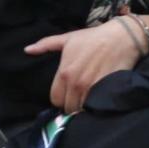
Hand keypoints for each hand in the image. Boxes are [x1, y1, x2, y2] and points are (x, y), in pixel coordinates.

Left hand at [24, 20, 140, 113]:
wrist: (121, 38)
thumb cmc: (93, 37)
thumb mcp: (68, 38)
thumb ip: (46, 45)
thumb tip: (27, 50)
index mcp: (64, 72)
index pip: (55, 99)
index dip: (60, 99)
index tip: (67, 95)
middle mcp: (75, 83)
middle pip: (68, 107)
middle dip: (71, 105)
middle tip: (78, 98)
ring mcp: (90, 89)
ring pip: (81, 110)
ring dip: (83, 107)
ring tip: (87, 99)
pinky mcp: (105, 92)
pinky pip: (95, 108)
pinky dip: (95, 107)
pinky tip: (96, 100)